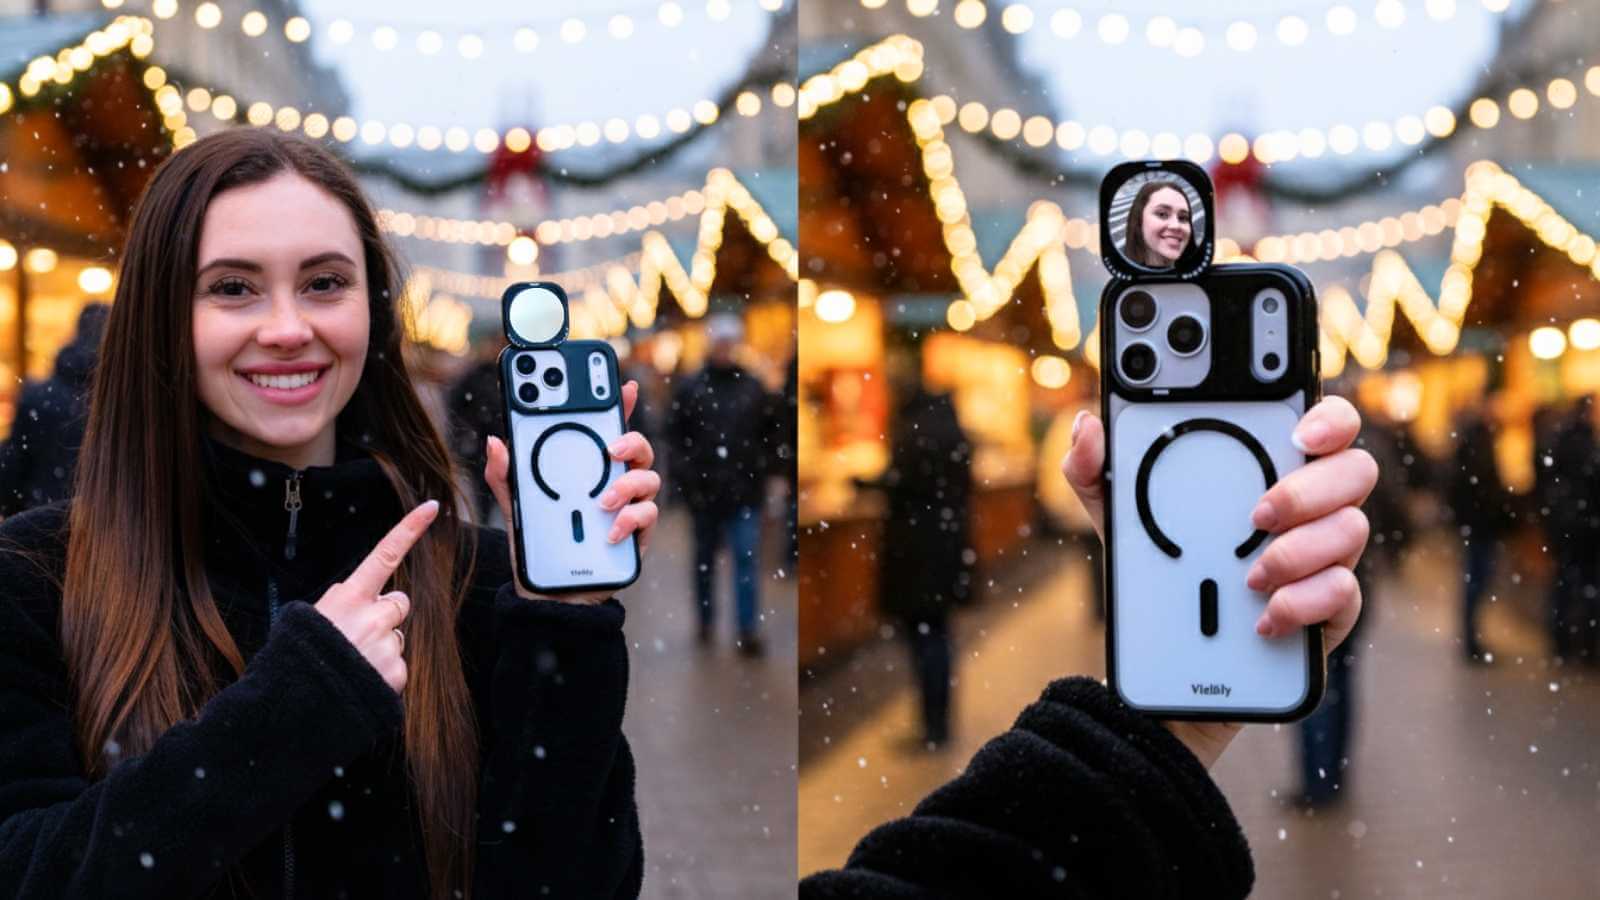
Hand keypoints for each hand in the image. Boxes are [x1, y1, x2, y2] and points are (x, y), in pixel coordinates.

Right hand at [313, 500, 437, 693]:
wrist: (293, 707)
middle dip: (385, 615)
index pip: (384, 555)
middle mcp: (372, 617)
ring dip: (382, 646)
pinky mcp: (397, 673)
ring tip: (352, 663)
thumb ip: (342, 603)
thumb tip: (365, 597)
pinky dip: (384, 673)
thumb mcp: (309, 619)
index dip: (410, 529)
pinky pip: (398, 665)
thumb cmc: (297, 658)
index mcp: (348, 598)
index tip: (431, 507)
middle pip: (398, 602)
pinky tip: (361, 681)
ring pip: (397, 636)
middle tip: (358, 635)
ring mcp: (387, 646)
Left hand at [484, 380, 660, 605]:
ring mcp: (630, 506)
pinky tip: (609, 530)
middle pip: (638, 447)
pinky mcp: (637, 534)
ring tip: (602, 501)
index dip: (620, 404)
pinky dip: (630, 519)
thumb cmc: (540, 543)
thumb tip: (494, 442)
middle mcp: (615, 481)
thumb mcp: (516, 505)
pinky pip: (648, 515)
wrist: (551, 592)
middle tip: (610, 448)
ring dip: (627, 485)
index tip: (625, 385)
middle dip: (630, 439)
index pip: (608, 428)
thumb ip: (504, 474)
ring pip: (649, 478)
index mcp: (589, 467)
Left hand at [1062, 395, 1375, 768]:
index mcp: (1270, 465)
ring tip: (1248, 577)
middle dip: (1308, 490)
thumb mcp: (1116, 514)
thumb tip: (1088, 427)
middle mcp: (1312, 505)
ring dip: (1297, 552)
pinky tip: (1264, 616)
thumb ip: (1095, 469)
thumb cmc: (1156, 561)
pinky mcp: (1331, 609)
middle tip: (1257, 514)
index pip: (1325, 421)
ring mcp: (1328, 556)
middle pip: (1356, 469)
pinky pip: (1343, 593)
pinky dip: (1302, 603)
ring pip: (1352, 530)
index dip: (1328, 417)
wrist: (1169, 651)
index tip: (1298, 432)